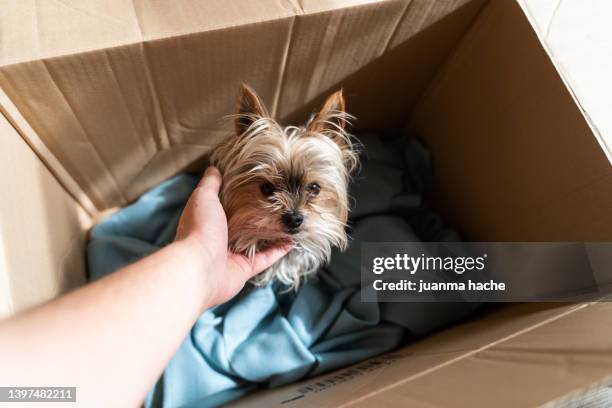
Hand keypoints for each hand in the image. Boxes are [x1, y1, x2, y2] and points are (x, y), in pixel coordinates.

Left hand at [175, 166, 290, 306]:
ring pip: (257, 242)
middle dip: (260, 216)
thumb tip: (214, 169)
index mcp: (209, 221)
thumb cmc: (199, 229)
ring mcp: (233, 255)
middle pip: (244, 225)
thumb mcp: (204, 198)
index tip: (258, 187)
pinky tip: (291, 240)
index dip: (240, 197)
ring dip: (273, 233)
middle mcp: (220, 238)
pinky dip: (279, 250)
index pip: (227, 207)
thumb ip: (210, 184)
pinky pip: (266, 258)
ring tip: (288, 221)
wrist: (199, 267)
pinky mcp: (245, 269)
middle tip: (279, 204)